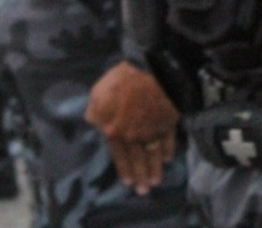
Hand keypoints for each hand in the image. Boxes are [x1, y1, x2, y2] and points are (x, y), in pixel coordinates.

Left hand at [84, 62, 179, 194]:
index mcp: (115, 132)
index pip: (119, 156)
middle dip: (141, 177)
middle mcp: (134, 137)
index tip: (128, 183)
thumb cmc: (121, 81)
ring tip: (156, 181)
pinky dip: (168, 150)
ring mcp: (152, 131)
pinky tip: (168, 158)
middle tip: (144, 191)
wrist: (152, 70)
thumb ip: (95, 113)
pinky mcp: (168, 123)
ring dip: (155, 169)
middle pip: (138, 161)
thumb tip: (93, 123)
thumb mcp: (98, 94)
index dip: (124, 170)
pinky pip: (168, 141)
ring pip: (153, 155)